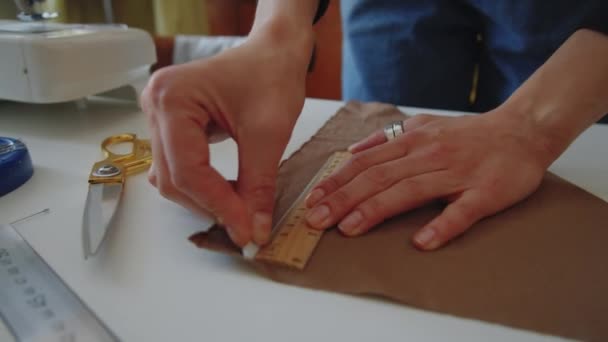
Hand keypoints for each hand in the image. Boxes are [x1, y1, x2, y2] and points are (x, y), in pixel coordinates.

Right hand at [141, 25, 312, 246]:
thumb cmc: (271, 75)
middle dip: (209, 205)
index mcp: (173, 97)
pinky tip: (227, 191)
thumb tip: (254, 229)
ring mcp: (159, 115)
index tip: (245, 230)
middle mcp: (155, 105)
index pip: (188, 169)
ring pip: (171, 177)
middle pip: (173, 178)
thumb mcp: (269, 133)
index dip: (218, 205)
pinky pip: (177, 166)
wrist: (273, 52)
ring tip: (239, 208)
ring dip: (203, 199)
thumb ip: (258, 185)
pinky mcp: (170, 126)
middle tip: (245, 225)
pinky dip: (201, 185)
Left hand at [304, 109, 557, 249]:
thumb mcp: (423, 124)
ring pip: (410, 192)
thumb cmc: (468, 133)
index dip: (337, 182)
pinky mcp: (485, 192)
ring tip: (349, 229)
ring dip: (376, 210)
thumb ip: (387, 137)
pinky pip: (462, 211)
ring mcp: (457, 173)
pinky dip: (441, 227)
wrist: (522, 130)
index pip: (366, 163)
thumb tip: (353, 151)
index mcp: (413, 140)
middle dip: (344, 200)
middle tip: (316, 220)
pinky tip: (421, 243)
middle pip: (379, 178)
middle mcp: (429, 155)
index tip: (313, 200)